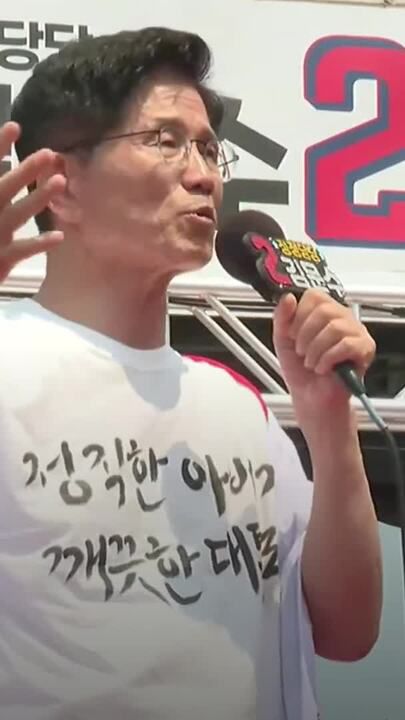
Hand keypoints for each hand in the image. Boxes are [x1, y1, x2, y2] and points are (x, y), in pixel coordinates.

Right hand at [0, 121, 65, 282]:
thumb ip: (0, 186)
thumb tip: (5, 173)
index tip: (14, 127)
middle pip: (4, 187)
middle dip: (25, 170)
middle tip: (48, 154)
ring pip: (18, 214)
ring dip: (39, 198)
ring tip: (60, 182)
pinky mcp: (1, 259)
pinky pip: (22, 249)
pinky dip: (40, 243)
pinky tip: (59, 236)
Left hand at [273, 290, 375, 415]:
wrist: (310, 397)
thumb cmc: (301, 371)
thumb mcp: (283, 340)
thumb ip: (282, 317)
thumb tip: (287, 298)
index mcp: (324, 312)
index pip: (314, 296)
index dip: (299, 315)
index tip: (293, 334)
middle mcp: (342, 318)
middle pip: (324, 310)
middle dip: (306, 335)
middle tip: (303, 351)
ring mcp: (356, 332)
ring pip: (335, 327)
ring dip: (316, 349)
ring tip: (312, 362)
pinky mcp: (365, 349)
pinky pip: (347, 344)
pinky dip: (328, 359)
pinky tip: (324, 367)